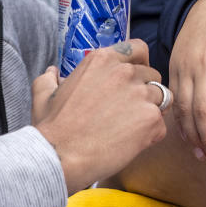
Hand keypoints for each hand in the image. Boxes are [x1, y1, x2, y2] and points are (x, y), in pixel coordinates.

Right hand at [32, 39, 166, 193]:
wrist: (61, 156)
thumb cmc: (52, 128)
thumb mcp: (43, 95)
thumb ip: (49, 78)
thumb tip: (51, 72)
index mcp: (102, 59)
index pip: (139, 49)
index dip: (140, 64)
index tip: (134, 78)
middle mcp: (124, 71)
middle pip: (152, 75)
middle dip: (145, 91)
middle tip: (130, 111)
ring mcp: (140, 94)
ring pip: (162, 98)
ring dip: (151, 111)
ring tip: (133, 128)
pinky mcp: (150, 119)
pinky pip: (162, 124)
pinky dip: (152, 135)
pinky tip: (133, 144)